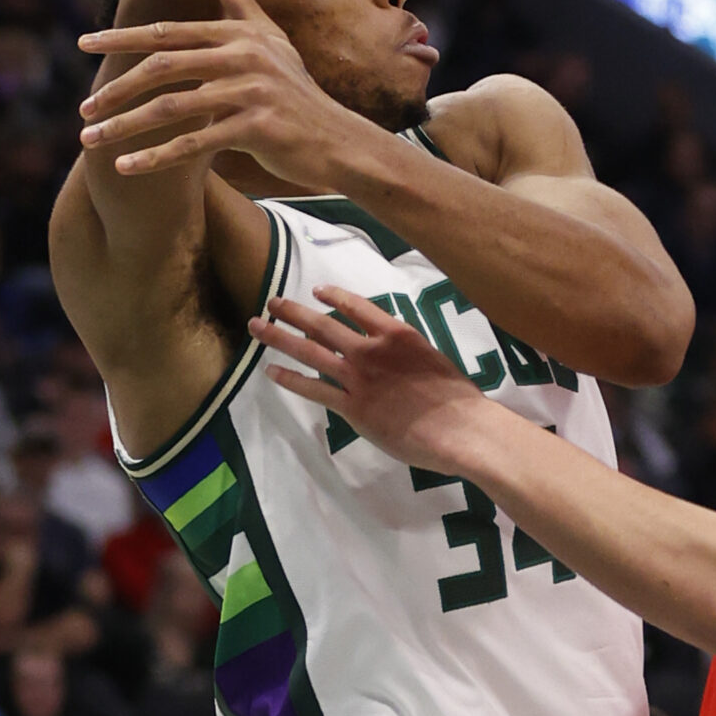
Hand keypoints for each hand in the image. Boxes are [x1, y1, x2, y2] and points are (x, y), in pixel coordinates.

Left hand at [77, 0, 374, 181]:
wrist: (336, 139)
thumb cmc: (296, 89)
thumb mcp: (269, 39)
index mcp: (239, 35)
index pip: (168, 32)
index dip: (122, 37)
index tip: (83, 43)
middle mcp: (244, 57)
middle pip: (162, 67)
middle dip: (116, 88)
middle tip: (84, 109)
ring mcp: (251, 92)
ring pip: (171, 107)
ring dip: (124, 126)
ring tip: (91, 141)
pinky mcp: (257, 128)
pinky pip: (194, 143)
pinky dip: (156, 157)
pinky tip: (125, 167)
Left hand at [251, 286, 499, 472]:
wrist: (457, 426)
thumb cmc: (456, 397)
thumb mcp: (433, 359)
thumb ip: (408, 354)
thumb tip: (397, 358)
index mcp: (397, 333)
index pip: (357, 306)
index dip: (334, 296)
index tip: (316, 290)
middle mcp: (371, 349)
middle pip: (323, 324)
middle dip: (293, 312)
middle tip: (271, 302)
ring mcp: (359, 378)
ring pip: (310, 351)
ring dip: (280, 337)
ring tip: (257, 327)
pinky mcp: (352, 407)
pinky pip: (314, 389)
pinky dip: (290, 379)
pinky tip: (272, 372)